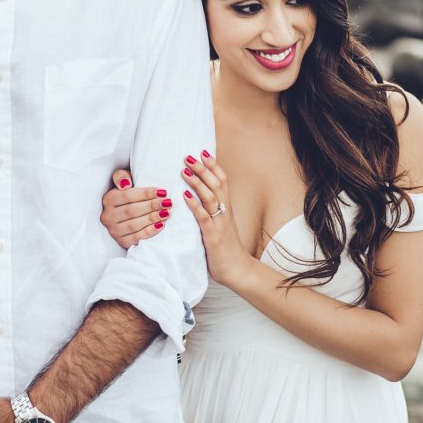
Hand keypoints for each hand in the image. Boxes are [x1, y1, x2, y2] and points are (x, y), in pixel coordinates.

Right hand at [100, 169, 171, 247]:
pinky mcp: (122, 241)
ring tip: (167, 212)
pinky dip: (150, 232)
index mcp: (108, 200)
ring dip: (153, 218)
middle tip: (168, 202)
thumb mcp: (122, 181)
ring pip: (135, 225)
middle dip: (152, 206)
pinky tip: (161, 225)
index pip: (128, 196)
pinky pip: (137, 238)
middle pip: (132, 211)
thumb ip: (122, 176)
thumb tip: (126, 184)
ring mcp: (114, 230)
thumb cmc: (127, 194)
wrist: (124, 213)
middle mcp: (108, 216)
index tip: (162, 191)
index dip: (146, 194)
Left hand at [180, 151, 255, 286]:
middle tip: (189, 155)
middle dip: (202, 168)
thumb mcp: (222, 225)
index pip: (222, 181)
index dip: (213, 166)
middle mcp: (225, 212)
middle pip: (216, 184)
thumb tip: (201, 197)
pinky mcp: (213, 236)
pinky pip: (204, 217)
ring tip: (184, 170)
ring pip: (210, 197)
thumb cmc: (227, 248)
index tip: (202, 152)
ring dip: (197, 182)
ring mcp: (219, 224)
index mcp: (227, 208)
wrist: (238, 270)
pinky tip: (185, 196)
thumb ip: (214, 211)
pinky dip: (195, 205)